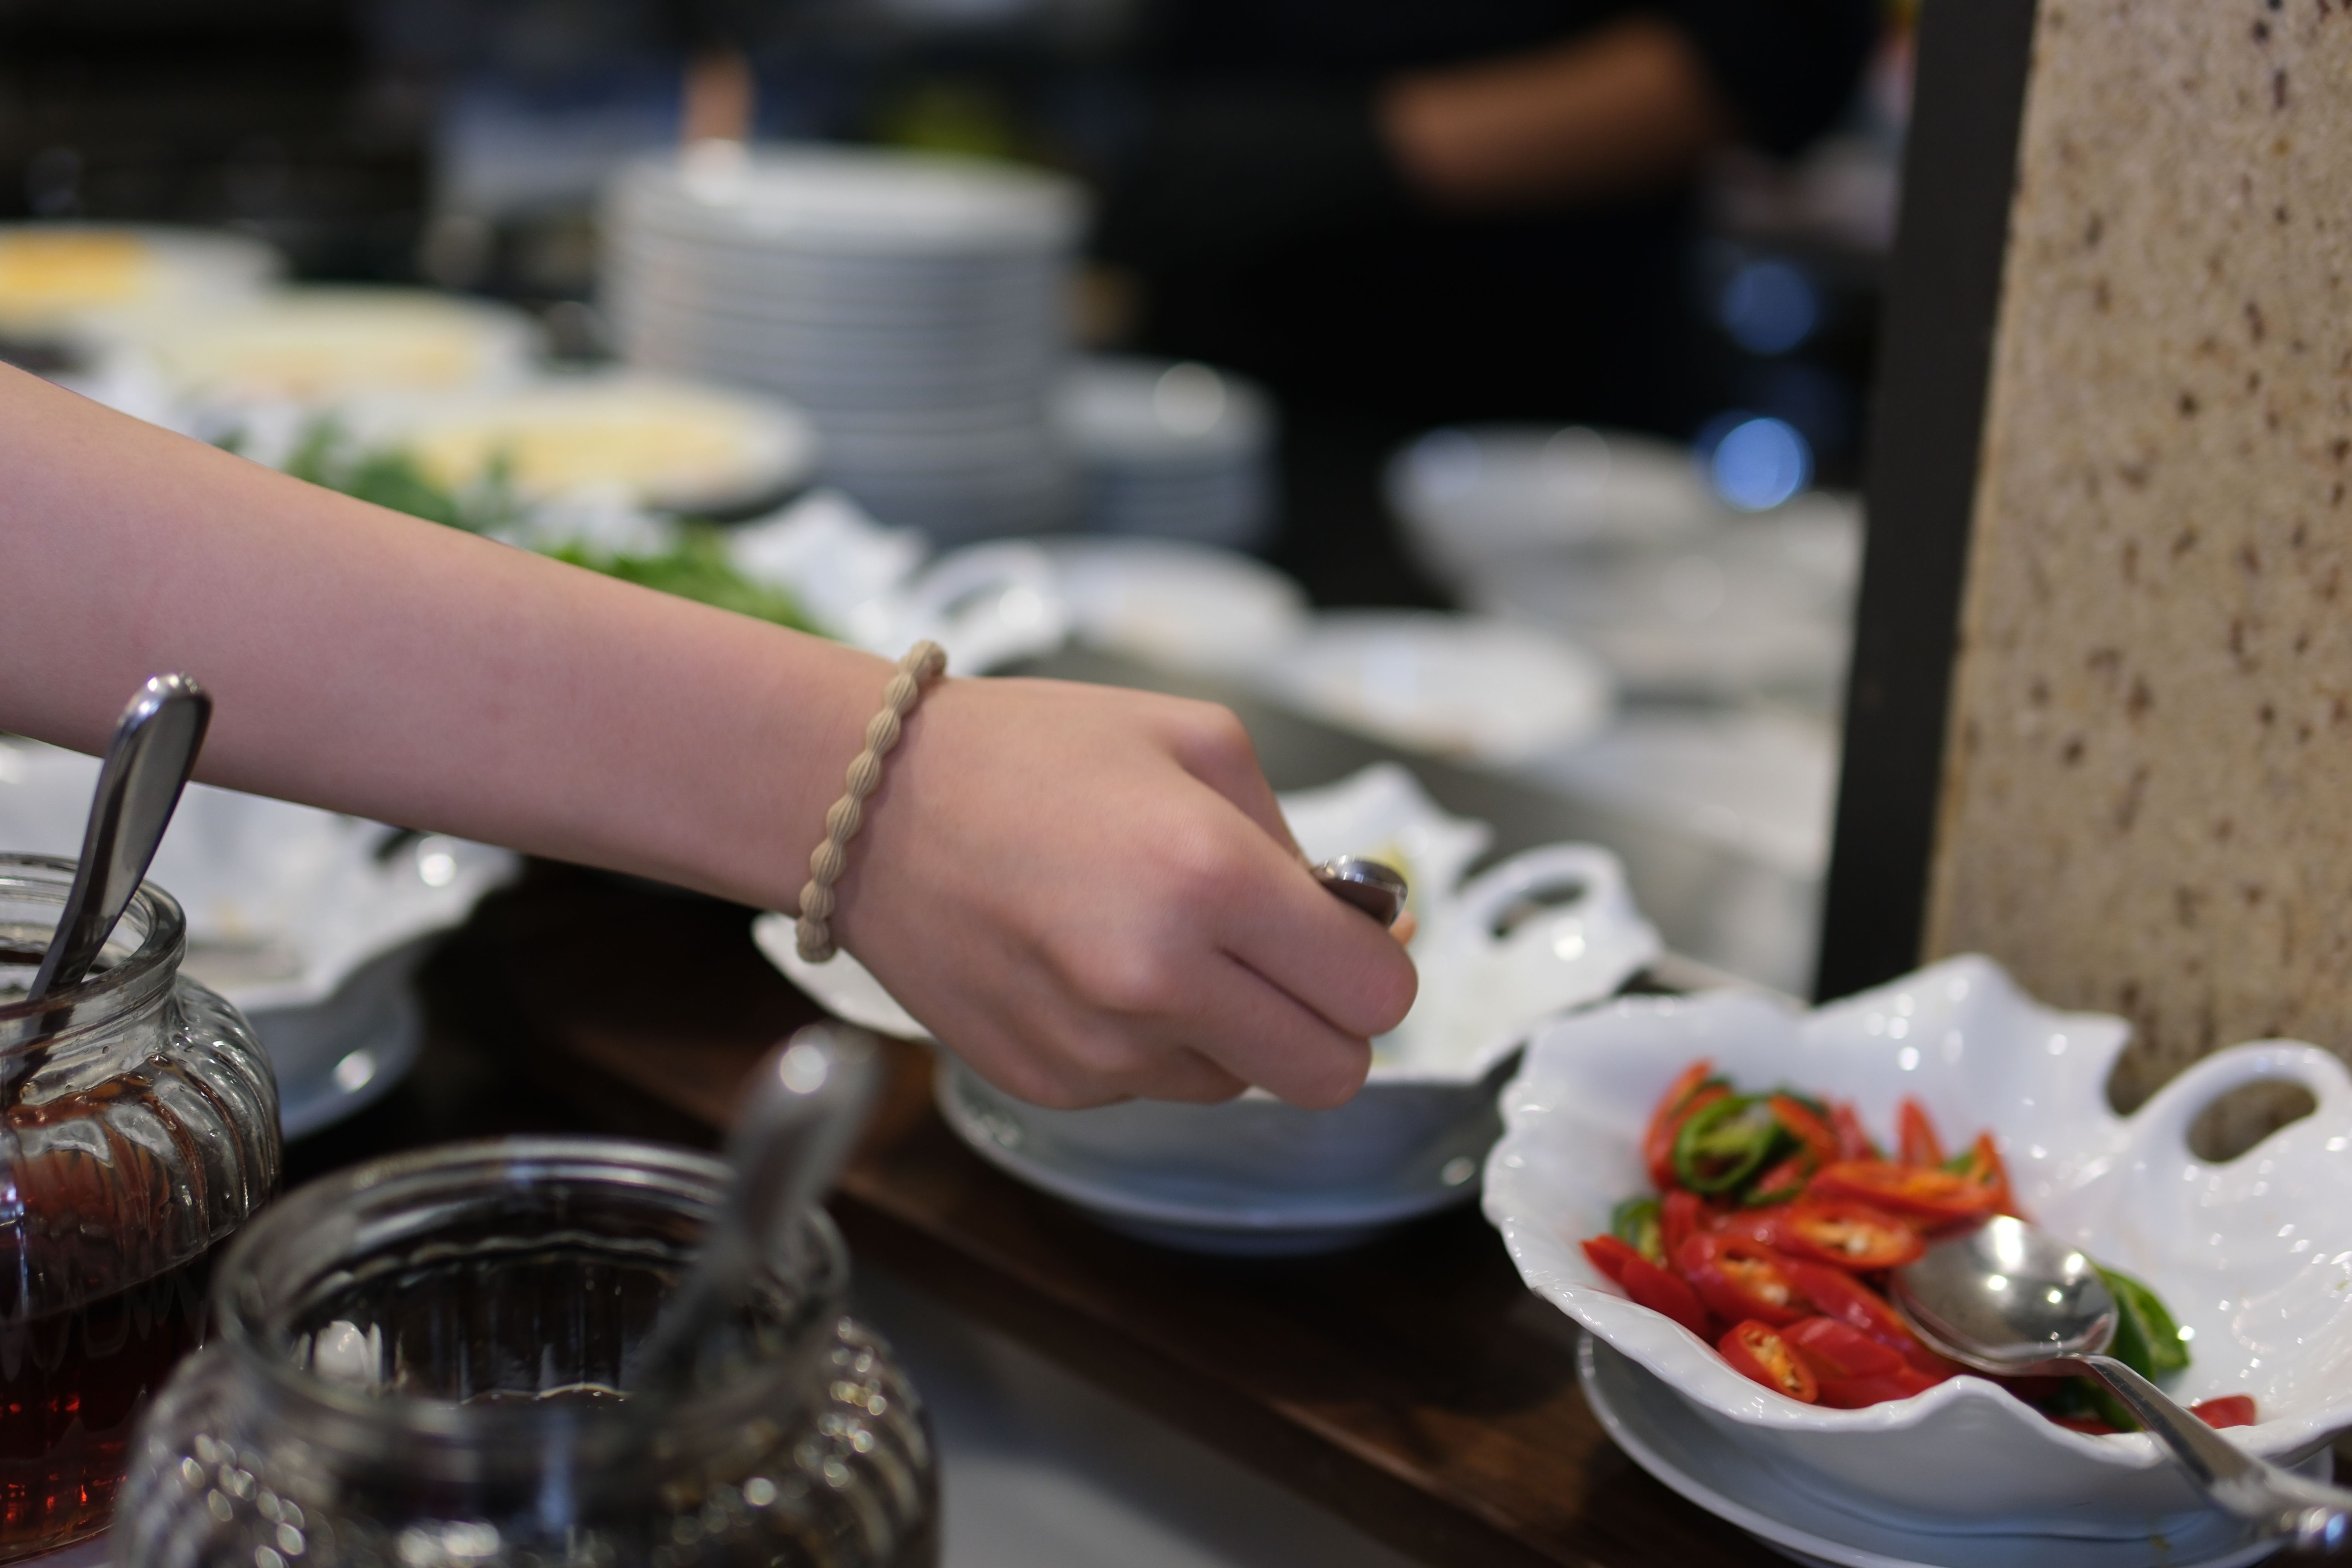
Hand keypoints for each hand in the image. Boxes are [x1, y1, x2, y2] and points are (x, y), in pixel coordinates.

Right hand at [827, 678, 1416, 1108]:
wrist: (867, 807)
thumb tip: (1372, 931)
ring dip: (1230, 1027)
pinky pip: (1154, 1087)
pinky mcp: (1050, 1084)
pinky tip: (1092, 964)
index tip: (1350, 936)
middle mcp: (1159, 982)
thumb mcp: (1197, 741)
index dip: (1379, 966)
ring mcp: (1101, 1049)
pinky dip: (1150, 1040)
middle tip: (1284, 961)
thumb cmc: (1033, 752)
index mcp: (1211, 880)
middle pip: (1330, 1074)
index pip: (1377, 995)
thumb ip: (1300, 842)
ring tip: (1156, 940)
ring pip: (1241, 1083)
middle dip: (1330, 1022)